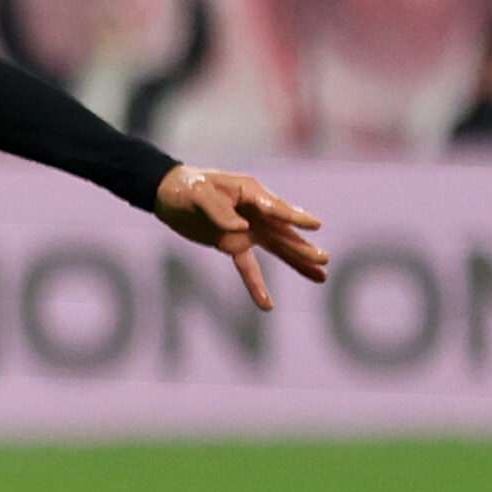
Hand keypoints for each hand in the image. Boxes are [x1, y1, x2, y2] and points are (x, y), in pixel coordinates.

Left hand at [153, 165, 328, 311]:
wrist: (167, 195)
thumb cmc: (185, 187)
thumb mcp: (197, 193)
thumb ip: (218, 209)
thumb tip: (240, 229)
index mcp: (250, 192)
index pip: (275, 207)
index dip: (294, 217)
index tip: (315, 225)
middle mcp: (255, 211)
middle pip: (283, 231)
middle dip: (301, 246)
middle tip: (323, 259)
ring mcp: (247, 229)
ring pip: (277, 249)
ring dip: (297, 263)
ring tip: (321, 277)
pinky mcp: (233, 244)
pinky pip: (248, 267)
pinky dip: (256, 284)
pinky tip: (267, 304)